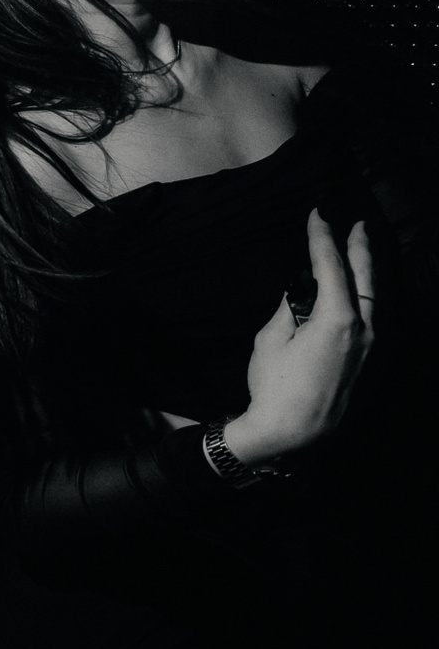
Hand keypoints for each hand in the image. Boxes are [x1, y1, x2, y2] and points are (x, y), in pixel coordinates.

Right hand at [225, 212, 375, 466]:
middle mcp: (365, 329)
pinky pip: (376, 316)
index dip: (322, 238)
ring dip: (369, 270)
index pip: (331, 266)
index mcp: (338, 319)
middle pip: (366, 277)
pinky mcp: (370, 360)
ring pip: (377, 296)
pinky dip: (369, 295)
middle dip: (360, 247)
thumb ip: (292, 309)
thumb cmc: (275, 386)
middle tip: (355, 224)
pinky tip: (360, 290)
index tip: (317, 215)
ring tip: (361, 250)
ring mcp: (373, 347)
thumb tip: (303, 292)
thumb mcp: (272, 339)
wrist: (293, 432)